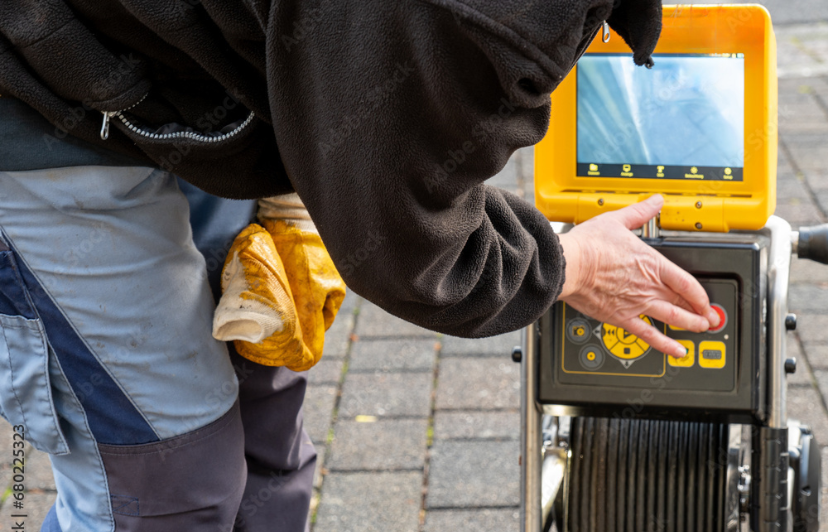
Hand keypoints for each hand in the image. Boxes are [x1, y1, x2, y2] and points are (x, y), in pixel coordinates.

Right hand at [557, 194, 719, 357]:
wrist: (569, 265)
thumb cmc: (588, 245)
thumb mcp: (617, 221)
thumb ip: (640, 213)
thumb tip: (655, 201)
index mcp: (651, 263)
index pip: (686, 282)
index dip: (700, 294)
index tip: (707, 300)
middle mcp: (648, 286)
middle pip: (683, 302)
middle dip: (700, 311)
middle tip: (710, 317)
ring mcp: (637, 304)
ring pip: (672, 318)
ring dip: (690, 325)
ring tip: (700, 329)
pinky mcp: (621, 318)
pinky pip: (649, 335)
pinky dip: (665, 345)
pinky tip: (677, 351)